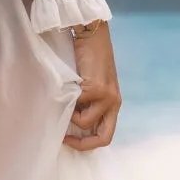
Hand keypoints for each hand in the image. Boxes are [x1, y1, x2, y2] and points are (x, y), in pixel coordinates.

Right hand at [63, 20, 121, 151]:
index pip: (107, 134)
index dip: (89, 144)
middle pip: (103, 137)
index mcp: (114, 103)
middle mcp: (114, 103)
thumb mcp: (93, 84)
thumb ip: (88, 102)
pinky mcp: (96, 88)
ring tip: (65, 98)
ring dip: (70, 114)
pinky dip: (67, 98)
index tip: (70, 140)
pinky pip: (77, 104)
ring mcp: (107, 97)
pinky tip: (66, 85)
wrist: (93, 35)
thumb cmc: (89, 57)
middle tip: (65, 139)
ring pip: (84, 122)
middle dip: (83, 143)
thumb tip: (70, 120)